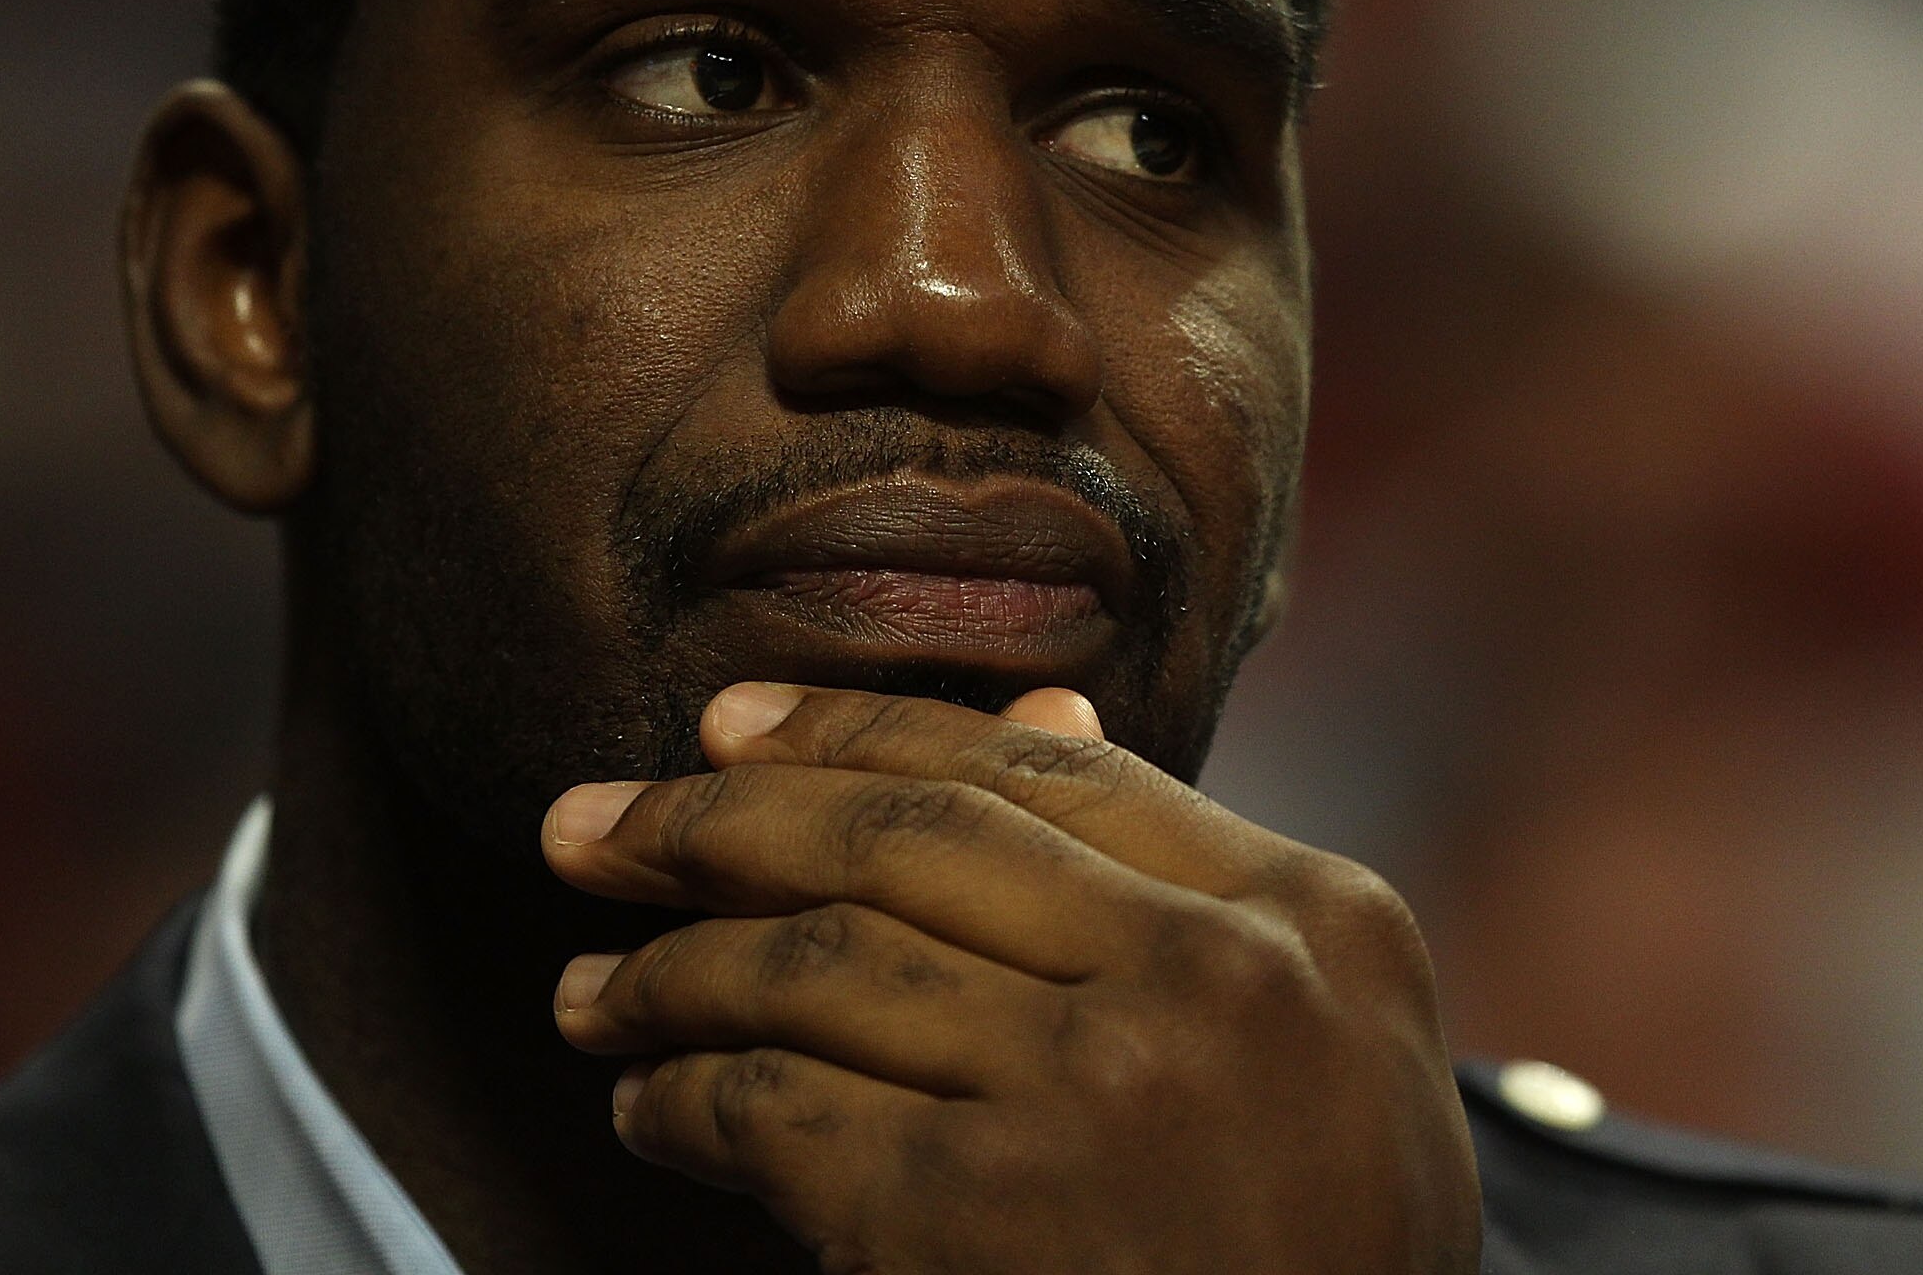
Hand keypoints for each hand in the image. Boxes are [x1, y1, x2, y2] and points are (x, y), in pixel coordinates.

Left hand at [541, 684, 1480, 1274]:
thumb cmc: (1331, 1242)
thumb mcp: (1333, 1033)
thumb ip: (1193, 874)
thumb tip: (1040, 701)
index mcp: (1304, 911)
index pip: (1044, 768)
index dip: (861, 730)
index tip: (729, 725)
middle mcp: (1210, 974)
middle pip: (909, 838)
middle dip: (717, 821)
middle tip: (590, 830)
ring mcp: (1098, 1090)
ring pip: (821, 962)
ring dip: (672, 970)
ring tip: (589, 990)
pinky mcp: (980, 1212)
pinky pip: (780, 1111)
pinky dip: (686, 1097)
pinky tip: (649, 1105)